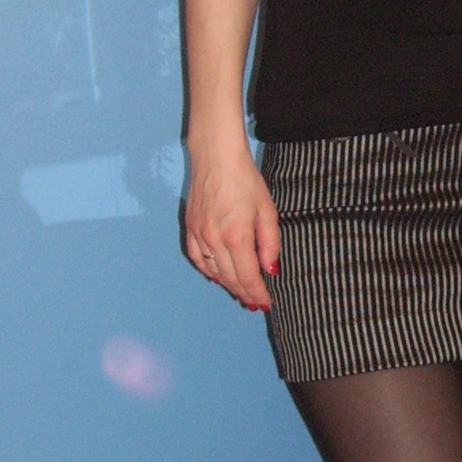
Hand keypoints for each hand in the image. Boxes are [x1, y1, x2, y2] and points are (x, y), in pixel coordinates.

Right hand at [183, 138, 279, 310]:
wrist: (215, 157)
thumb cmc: (245, 180)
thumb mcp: (267, 210)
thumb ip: (270, 243)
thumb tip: (271, 270)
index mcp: (237, 236)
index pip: (248, 277)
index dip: (258, 293)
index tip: (266, 304)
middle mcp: (215, 240)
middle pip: (230, 278)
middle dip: (244, 294)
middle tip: (255, 303)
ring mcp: (199, 235)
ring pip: (214, 272)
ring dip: (228, 286)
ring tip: (240, 293)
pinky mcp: (190, 228)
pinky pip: (198, 259)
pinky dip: (209, 272)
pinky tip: (218, 277)